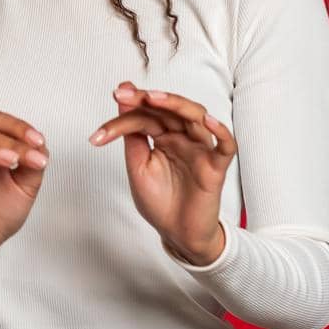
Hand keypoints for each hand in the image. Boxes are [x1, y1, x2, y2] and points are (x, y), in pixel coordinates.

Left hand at [89, 82, 235, 264]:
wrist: (177, 234)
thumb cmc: (160, 201)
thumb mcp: (138, 166)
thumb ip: (132, 135)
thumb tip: (121, 99)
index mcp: (163, 136)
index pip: (145, 116)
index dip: (124, 115)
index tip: (102, 124)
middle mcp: (183, 138)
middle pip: (170, 109)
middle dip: (147, 99)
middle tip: (124, 94)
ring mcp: (200, 150)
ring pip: (196, 118)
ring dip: (177, 105)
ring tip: (155, 98)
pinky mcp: (216, 167)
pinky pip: (225, 146)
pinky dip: (220, 132)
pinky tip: (207, 121)